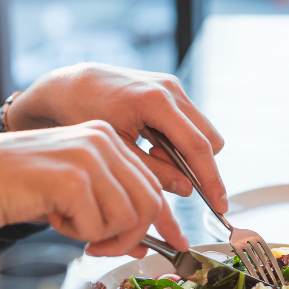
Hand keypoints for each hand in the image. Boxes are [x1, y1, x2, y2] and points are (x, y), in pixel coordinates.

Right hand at [0, 122, 186, 256]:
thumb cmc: (23, 189)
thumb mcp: (76, 193)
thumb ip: (113, 210)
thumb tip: (145, 246)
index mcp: (107, 136)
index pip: (152, 187)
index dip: (148, 224)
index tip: (136, 246)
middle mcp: (103, 139)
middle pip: (149, 204)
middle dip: (127, 237)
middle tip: (97, 248)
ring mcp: (89, 156)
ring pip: (128, 218)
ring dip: (100, 235)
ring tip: (68, 224)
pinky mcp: (72, 178)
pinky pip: (97, 226)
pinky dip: (76, 233)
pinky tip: (51, 215)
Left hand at [6, 63, 228, 211]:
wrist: (69, 85)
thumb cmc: (83, 114)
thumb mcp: (118, 151)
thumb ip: (154, 171)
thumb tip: (187, 189)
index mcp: (156, 101)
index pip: (198, 146)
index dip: (211, 179)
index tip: (219, 203)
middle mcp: (169, 88)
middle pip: (209, 138)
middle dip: (196, 163)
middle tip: (164, 171)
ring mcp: (171, 85)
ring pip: (202, 130)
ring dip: (185, 151)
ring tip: (152, 154)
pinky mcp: (168, 88)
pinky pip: (188, 121)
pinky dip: (177, 139)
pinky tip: (150, 142)